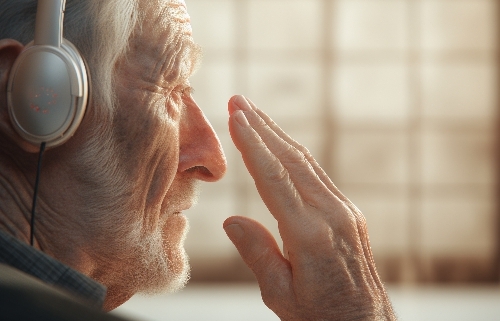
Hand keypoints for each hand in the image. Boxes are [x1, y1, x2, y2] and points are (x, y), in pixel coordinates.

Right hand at [224, 95, 395, 320]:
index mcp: (310, 236)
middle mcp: (332, 215)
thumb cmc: (320, 317)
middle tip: (238, 101)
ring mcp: (345, 212)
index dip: (253, 145)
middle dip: (262, 127)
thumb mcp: (280, 294)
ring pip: (306, 163)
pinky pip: (317, 176)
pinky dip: (294, 155)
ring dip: (278, 135)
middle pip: (291, 160)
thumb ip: (257, 253)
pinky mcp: (350, 214)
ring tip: (254, 114)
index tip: (235, 117)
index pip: (274, 178)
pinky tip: (281, 145)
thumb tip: (232, 220)